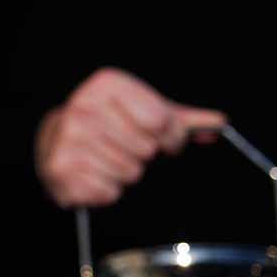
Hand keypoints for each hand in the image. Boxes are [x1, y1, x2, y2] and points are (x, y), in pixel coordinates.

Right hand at [35, 68, 225, 208]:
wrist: (57, 138)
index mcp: (107, 84)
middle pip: (146, 149)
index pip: (161, 120)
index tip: (163, 139)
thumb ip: (182, 119)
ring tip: (111, 161)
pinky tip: (96, 175)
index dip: (170, 137)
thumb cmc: (110, 123)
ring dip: (127, 173)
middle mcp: (83, 106)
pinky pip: (108, 191)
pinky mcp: (61, 169)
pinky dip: (108, 190)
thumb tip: (220, 124)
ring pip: (129, 172)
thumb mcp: (145, 112)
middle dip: (146, 155)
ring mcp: (69, 138)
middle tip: (132, 150)